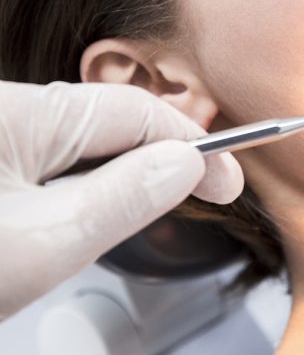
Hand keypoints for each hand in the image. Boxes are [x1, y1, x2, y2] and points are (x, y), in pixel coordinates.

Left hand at [0, 80, 243, 319]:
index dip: (193, 143)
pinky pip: (47, 162)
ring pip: (79, 147)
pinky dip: (76, 187)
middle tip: (205, 196)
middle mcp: (10, 109)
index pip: (137, 111)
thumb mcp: (41, 246)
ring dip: (114, 179)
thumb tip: (187, 163)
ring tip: (134, 216)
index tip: (229, 182)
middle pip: (110, 125)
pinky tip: (74, 215)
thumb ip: (121, 199)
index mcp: (24, 111)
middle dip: (156, 160)